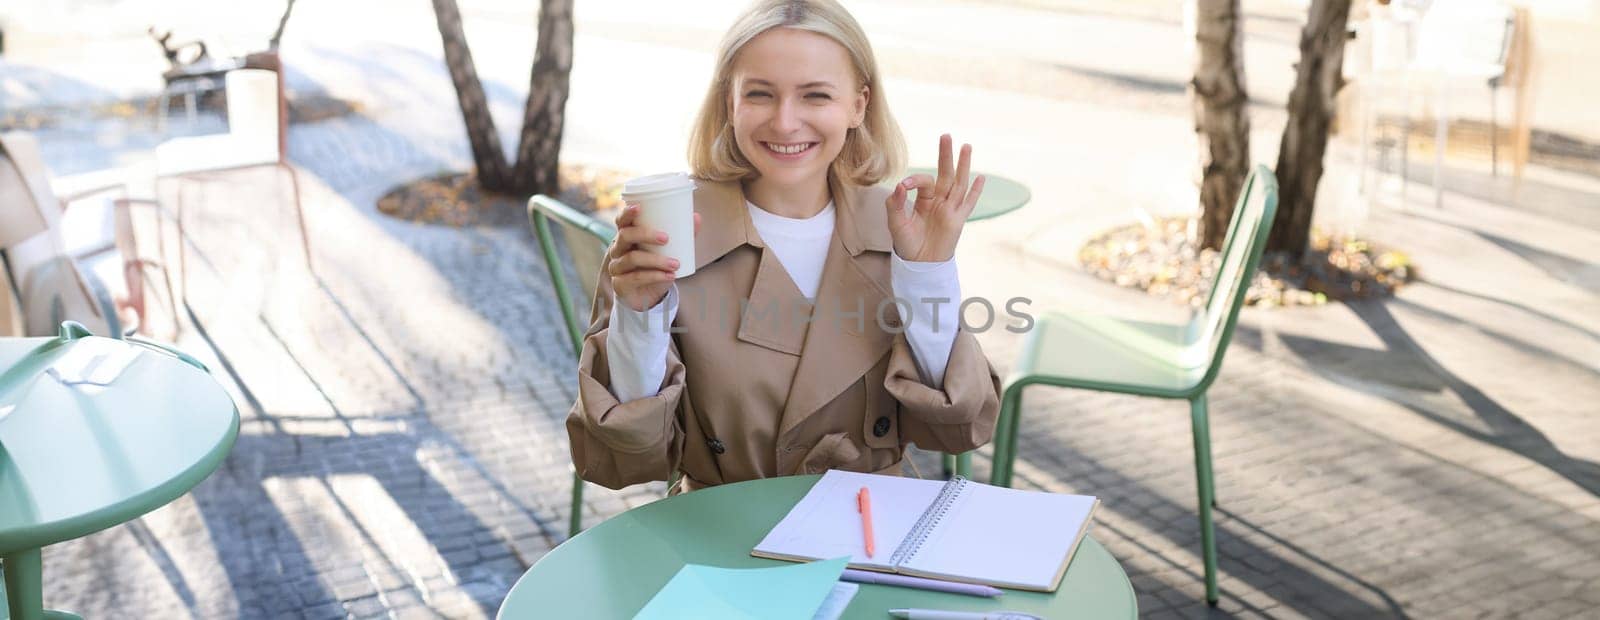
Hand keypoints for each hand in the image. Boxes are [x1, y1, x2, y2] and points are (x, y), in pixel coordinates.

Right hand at [608, 204, 701, 311]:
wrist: (649, 296)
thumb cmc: (656, 267)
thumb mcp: (668, 251)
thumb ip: (682, 235)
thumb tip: (696, 217)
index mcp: (627, 236)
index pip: (621, 221)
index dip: (627, 213)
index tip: (639, 207)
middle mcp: (618, 249)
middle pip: (625, 236)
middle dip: (645, 234)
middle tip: (666, 238)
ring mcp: (617, 267)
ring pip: (632, 258)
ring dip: (656, 260)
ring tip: (675, 264)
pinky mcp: (620, 284)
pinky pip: (636, 278)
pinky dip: (655, 276)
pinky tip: (670, 276)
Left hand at [885, 134, 986, 262]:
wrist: (919, 263)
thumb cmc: (907, 243)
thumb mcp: (896, 222)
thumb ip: (895, 203)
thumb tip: (900, 185)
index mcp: (925, 199)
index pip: (924, 182)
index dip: (915, 180)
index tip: (904, 186)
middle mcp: (939, 201)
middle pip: (945, 174)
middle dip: (946, 155)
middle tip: (946, 136)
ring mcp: (950, 209)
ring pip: (959, 183)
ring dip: (963, 165)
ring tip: (967, 147)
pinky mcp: (958, 220)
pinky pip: (968, 203)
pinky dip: (976, 192)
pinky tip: (982, 178)